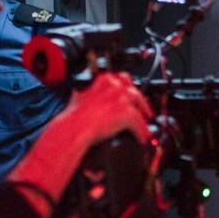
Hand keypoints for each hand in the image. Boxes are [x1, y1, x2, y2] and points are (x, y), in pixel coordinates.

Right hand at [8, 72, 152, 217]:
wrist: (73, 129)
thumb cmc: (73, 117)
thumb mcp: (80, 96)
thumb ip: (87, 93)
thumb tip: (85, 95)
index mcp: (104, 79)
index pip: (124, 79)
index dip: (130, 90)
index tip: (133, 97)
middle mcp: (115, 85)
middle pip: (135, 92)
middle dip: (141, 104)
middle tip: (145, 113)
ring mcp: (122, 98)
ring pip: (140, 108)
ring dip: (143, 119)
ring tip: (145, 128)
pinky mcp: (126, 112)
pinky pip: (139, 123)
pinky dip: (142, 132)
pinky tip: (142, 138)